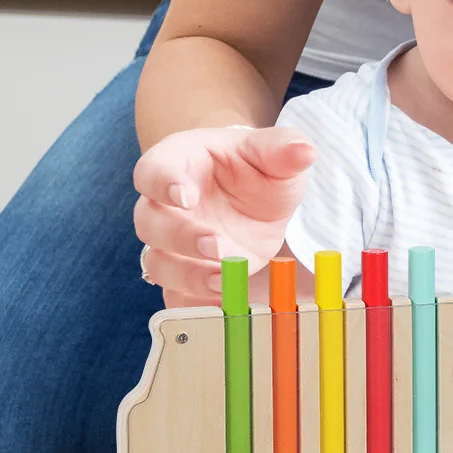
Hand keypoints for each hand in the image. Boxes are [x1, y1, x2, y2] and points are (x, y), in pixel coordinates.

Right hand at [133, 126, 314, 305]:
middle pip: (149, 223)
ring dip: (186, 275)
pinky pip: (176, 294)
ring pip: (158, 263)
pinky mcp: (188, 273)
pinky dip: (194, 303)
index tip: (184, 196)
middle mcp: (164, 205)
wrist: (258, 198)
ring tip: (224, 279)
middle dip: (179, 237)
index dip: (162, 183)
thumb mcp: (273, 153)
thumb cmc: (255, 167)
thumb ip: (282, 149)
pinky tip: (222, 302)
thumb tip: (303, 150)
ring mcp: (172, 244)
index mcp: (178, 162)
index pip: (153, 170)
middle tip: (216, 245)